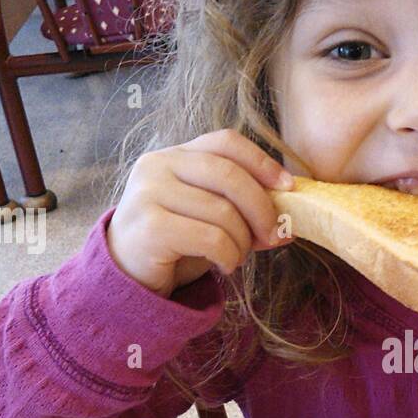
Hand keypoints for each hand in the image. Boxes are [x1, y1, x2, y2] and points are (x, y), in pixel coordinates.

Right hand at [107, 129, 293, 298]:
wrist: (127, 276)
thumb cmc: (174, 243)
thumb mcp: (210, 217)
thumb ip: (242, 209)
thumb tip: (289, 221)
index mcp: (175, 155)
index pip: (226, 142)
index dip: (262, 162)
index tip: (288, 187)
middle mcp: (158, 165)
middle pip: (229, 175)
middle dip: (262, 208)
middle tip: (274, 235)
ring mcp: (149, 194)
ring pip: (223, 212)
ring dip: (243, 242)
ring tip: (237, 256)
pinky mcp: (150, 227)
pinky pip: (211, 238)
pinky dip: (229, 256)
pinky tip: (223, 266)